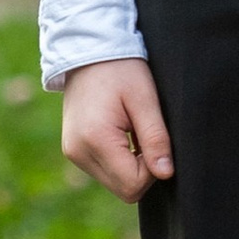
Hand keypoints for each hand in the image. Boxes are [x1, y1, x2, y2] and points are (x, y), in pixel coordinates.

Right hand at [60, 59, 173, 197]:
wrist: (88, 49)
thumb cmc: (121, 69)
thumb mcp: (145, 99)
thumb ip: (156, 138)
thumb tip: (166, 173)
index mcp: (95, 139)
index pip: (133, 184)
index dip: (153, 169)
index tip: (155, 139)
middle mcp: (78, 152)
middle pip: (123, 189)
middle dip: (143, 169)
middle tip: (146, 134)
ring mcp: (73, 152)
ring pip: (114, 183)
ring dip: (131, 165)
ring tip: (133, 130)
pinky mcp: (73, 150)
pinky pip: (104, 171)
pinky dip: (119, 160)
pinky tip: (122, 134)